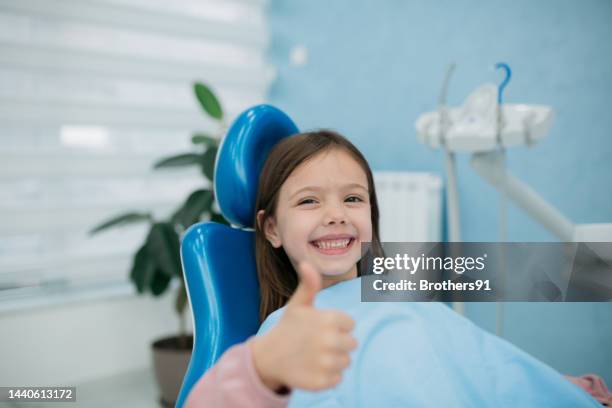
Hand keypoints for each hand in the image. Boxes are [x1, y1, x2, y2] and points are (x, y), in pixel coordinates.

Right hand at [251, 262, 357, 391]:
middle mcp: (329, 341)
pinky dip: (328, 376)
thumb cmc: (287, 328)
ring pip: (345, 361)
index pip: (349, 324)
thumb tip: (307, 263)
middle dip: (337, 343)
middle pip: (351, 344)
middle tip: (317, 343)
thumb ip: (309, 284)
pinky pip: (338, 379)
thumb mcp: (298, 304)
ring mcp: (326, 363)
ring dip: (333, 360)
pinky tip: (312, 368)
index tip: (319, 327)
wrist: (268, 357)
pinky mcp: (323, 382)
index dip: (336, 325)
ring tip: (314, 355)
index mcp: (328, 319)